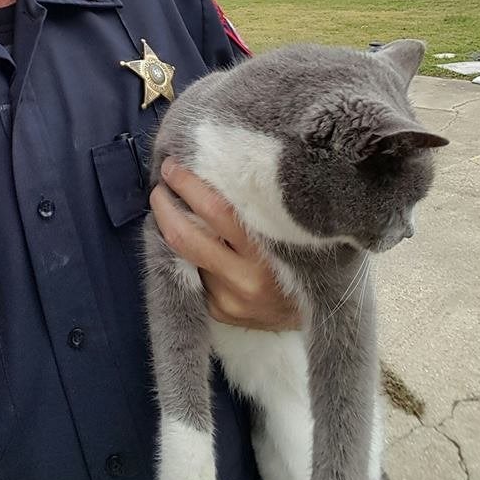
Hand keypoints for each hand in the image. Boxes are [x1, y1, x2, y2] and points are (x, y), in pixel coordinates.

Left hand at [149, 158, 300, 330]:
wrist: (320, 313)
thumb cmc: (309, 259)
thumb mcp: (294, 231)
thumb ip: (261, 209)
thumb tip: (221, 170)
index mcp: (267, 253)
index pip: (216, 211)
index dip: (188, 185)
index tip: (173, 166)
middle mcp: (245, 279)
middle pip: (186, 237)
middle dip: (164, 207)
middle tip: (159, 186)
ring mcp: (228, 300)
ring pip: (184, 257)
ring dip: (171, 229)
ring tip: (169, 206)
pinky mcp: (219, 313)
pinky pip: (194, 275)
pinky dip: (187, 254)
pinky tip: (187, 238)